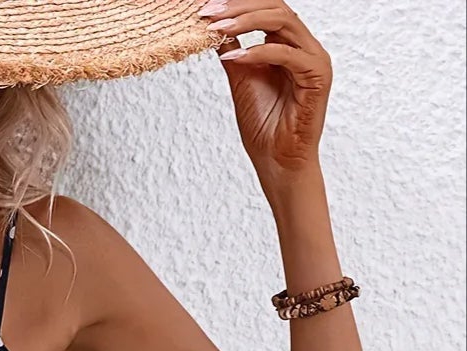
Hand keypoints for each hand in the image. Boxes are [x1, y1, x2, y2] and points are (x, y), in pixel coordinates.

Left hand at [198, 0, 331, 186]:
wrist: (277, 162)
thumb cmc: (264, 127)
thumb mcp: (240, 79)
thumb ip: (233, 51)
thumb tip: (216, 27)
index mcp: (288, 45)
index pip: (267, 9)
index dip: (238, 5)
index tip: (206, 10)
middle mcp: (305, 47)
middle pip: (276, 7)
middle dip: (240, 7)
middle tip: (210, 13)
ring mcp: (314, 59)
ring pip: (283, 21)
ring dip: (247, 22)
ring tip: (218, 29)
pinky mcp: (317, 76)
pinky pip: (287, 54)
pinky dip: (258, 52)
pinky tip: (235, 58)